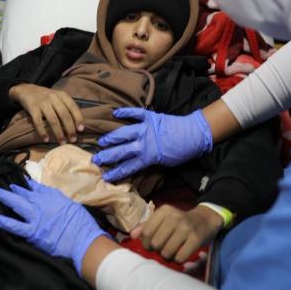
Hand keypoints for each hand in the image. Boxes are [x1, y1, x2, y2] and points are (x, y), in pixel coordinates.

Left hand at [0, 178, 106, 273]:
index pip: (36, 188)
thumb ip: (57, 199)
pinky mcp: (31, 231)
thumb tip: (48, 195)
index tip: (20, 184)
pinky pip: (13, 225)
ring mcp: (35, 217)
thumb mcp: (71, 205)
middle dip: (12, 190)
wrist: (82, 238)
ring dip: (4, 197)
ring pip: (16, 204)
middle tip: (1, 187)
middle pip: (24, 194)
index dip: (27, 186)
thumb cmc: (81, 223)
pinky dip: (1, 221)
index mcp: (52, 197)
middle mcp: (41, 204)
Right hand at [8, 83, 84, 144]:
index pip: (73, 107)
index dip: (78, 118)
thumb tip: (78, 125)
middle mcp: (53, 98)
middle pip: (64, 115)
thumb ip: (67, 107)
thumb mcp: (58, 97)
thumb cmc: (46, 97)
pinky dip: (42, 131)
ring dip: (58, 133)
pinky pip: (38, 121)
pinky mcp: (32, 107)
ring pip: (53, 119)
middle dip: (69, 129)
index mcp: (62, 95)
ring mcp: (42, 102)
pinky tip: (46, 140)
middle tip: (72, 140)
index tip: (81, 130)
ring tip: (62, 142)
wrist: (27, 90)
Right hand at [92, 108, 212, 181]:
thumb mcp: (165, 163)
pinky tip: (115, 113)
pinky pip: (135, 113)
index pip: (128, 167)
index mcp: (147, 157)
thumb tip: (137, 163)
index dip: (116, 173)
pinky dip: (125, 112)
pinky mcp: (150, 117)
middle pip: (121, 151)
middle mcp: (143, 143)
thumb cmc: (181, 152)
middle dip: (107, 156)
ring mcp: (145, 129)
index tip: (105, 176)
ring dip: (111, 137)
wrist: (194, 134)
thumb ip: (149, 162)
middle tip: (95, 159)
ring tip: (101, 141)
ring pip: (123, 133)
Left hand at [131, 204, 222, 262]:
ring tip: (171, 252)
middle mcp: (174, 217)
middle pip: (155, 244)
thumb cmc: (179, 222)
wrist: (205, 220)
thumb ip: (146, 226)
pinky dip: (178, 260)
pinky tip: (180, 255)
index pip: (146, 233)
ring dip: (167, 257)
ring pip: (166, 252)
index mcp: (164, 211)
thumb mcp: (163, 219)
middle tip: (163, 249)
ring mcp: (186, 227)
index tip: (152, 245)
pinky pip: (180, 257)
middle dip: (157, 251)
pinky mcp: (196, 238)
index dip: (146, 243)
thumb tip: (132, 235)